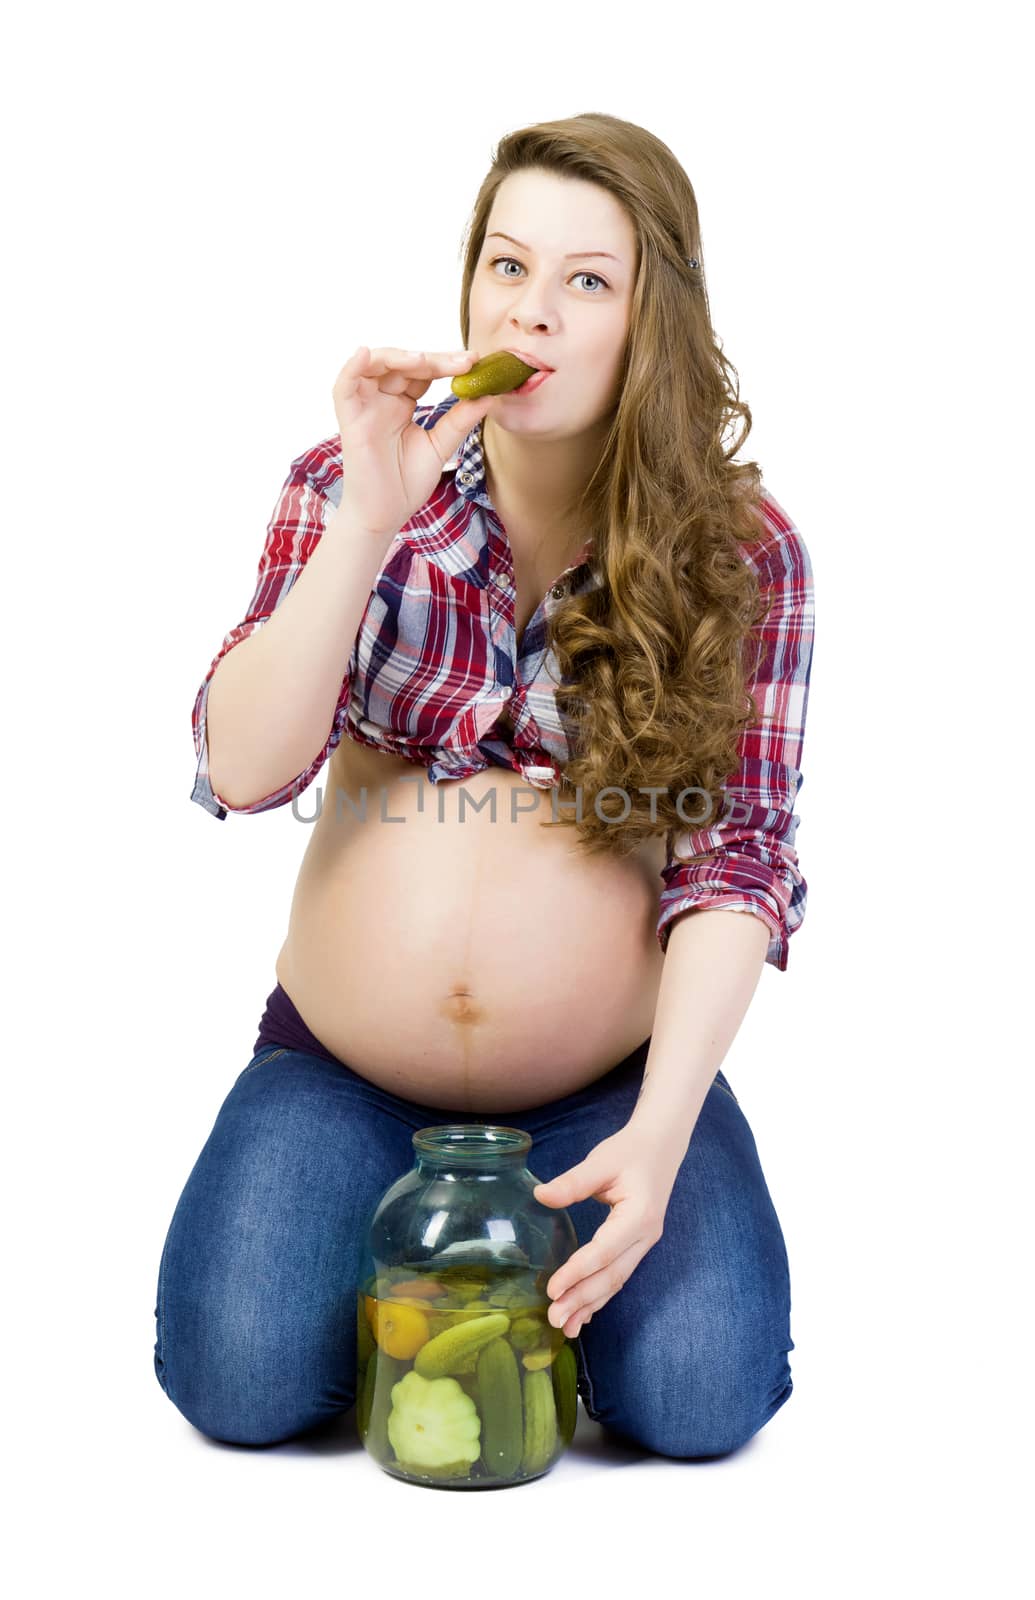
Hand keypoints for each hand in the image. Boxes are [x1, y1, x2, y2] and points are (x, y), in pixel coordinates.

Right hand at [331, 345, 499, 540]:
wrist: (385, 515)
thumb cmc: (406, 483)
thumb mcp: (440, 446)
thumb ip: (460, 420)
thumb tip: (490, 395)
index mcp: (402, 403)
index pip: (423, 372)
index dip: (447, 364)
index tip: (475, 361)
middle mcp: (382, 399)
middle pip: (403, 364)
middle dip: (433, 359)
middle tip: (464, 360)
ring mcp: (364, 407)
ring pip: (374, 366)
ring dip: (398, 357)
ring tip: (424, 359)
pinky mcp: (349, 420)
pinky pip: (343, 386)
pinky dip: (351, 367)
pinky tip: (365, 354)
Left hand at [532, 1124, 681, 1337]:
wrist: (661, 1146)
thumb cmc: (630, 1151)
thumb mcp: (601, 1161)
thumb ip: (572, 1182)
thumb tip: (540, 1196)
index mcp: (638, 1216)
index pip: (603, 1252)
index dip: (577, 1273)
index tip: (552, 1290)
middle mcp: (645, 1236)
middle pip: (612, 1276)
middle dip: (582, 1300)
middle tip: (554, 1319)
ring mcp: (644, 1243)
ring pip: (616, 1281)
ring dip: (591, 1305)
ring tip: (566, 1327)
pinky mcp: (637, 1245)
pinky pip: (618, 1274)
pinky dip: (600, 1295)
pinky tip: (584, 1312)